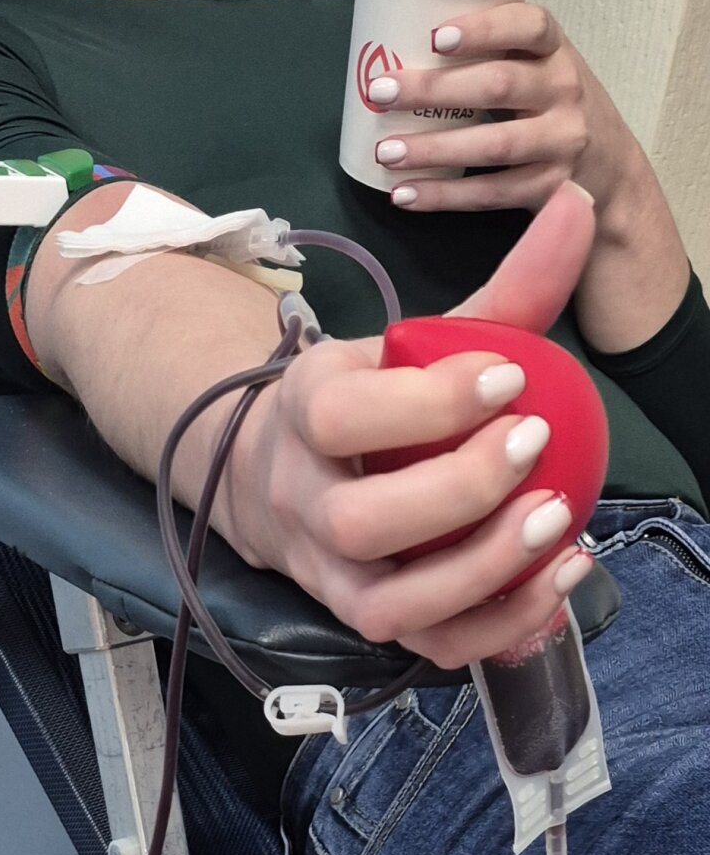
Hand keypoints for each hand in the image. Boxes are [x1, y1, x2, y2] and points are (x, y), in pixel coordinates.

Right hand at [224, 186, 596, 668]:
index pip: (342, 416)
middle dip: (457, 492)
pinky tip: (561, 576)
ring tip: (558, 521)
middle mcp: (303, 503)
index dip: (429, 404)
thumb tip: (576, 206)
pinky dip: (500, 625)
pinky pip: (428, 647)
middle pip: (360, 521)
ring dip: (481, 570)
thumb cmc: (369, 402)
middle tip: (534, 445)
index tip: (511, 377)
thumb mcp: (415, 343)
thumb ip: (500, 292)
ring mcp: (330, 575)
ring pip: (388, 605)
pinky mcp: (364, 621)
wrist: (278, 476)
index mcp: (304, 412)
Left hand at [366, 2, 638, 218]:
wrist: (611, 174)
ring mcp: (561, 142)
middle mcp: (565, 91)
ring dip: (433, 149)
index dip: (485, 28)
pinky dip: (444, 196)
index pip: (531, 25)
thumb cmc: (556, 110)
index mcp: (557, 51)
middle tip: (381, 91)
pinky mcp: (550, 188)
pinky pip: (490, 193)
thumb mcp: (543, 70)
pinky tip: (406, 194)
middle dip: (435, 88)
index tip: (436, 36)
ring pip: (493, 144)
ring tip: (386, 152)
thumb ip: (498, 56)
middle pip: (499, 84)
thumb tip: (404, 48)